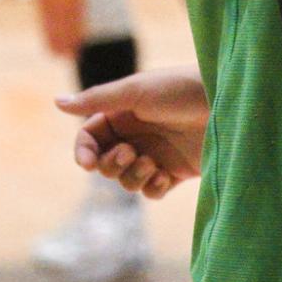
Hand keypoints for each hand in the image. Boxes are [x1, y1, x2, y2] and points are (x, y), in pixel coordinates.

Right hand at [56, 67, 208, 200]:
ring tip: (151, 163)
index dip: (84, 152)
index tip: (87, 163)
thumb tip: (56, 103)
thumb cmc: (180, 90)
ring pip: (126, 180)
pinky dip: (152, 188)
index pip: (90, 138)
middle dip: (110, 164)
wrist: (225, 103)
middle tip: (129, 152)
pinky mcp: (176, 172)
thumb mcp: (135, 91)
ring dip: (132, 176)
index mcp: (123, 113)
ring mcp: (155, 154)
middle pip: (105, 163)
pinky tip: (163, 176)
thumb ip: (97, 100)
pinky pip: (151, 191)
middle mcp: (136, 134)